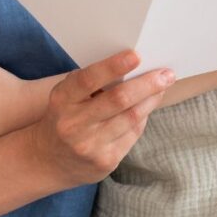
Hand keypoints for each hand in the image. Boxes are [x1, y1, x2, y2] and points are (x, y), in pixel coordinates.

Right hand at [26, 50, 174, 186]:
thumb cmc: (66, 116)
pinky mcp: (105, 161)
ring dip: (152, 99)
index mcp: (63, 100)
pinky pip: (132, 134)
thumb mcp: (68, 97)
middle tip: (166, 74)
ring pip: (132, 117)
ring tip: (163, 86)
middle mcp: (74, 124)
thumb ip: (93, 83)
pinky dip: (143, 117)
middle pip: (119, 100)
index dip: (113, 66)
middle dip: (147, 84)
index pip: (88, 79)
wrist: (49, 160)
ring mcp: (90, 145)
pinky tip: (147, 107)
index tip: (136, 55)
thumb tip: (135, 67)